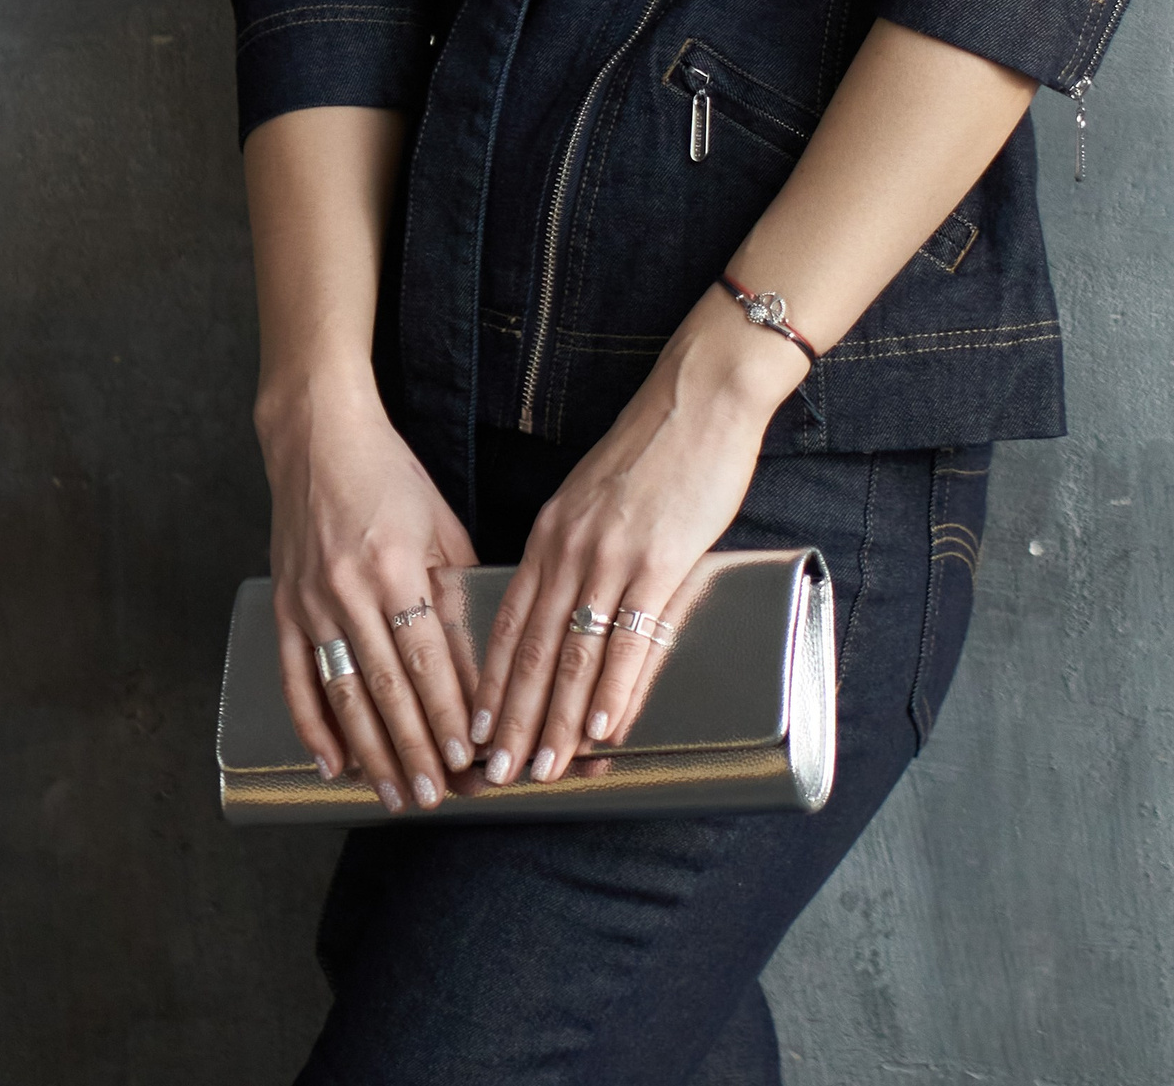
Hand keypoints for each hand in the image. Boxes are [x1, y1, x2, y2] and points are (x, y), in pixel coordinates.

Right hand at [257, 367, 480, 813]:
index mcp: (395, 566)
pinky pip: (297, 679)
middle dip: (414, 750)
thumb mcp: (442, 525)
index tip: (465, 759)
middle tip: (436, 797)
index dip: (445, 713)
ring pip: (343, 695)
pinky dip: (313, 727)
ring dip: (371, 752)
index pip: (426, 658)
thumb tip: (477, 669)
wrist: (316, 437)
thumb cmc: (389, 475)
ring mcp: (310, 602)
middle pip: (385, 689)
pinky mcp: (284, 607)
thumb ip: (458, 595)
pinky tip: (334, 763)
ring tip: (395, 795)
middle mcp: (349, 590)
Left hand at [471, 287, 804, 788]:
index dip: (490, 682)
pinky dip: (615, 688)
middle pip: (532, 650)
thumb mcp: (591, 497)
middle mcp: (569, 548)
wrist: (698, 397)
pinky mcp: (660, 560)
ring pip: (574, 653)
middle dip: (512, 720)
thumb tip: (566, 606)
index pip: (507, 621)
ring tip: (544, 768)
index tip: (475, 730)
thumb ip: (574, 548)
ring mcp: (612, 556)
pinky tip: (604, 726)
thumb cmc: (651, 449)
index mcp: (548, 533)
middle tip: (496, 775)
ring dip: (557, 720)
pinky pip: (630, 636)